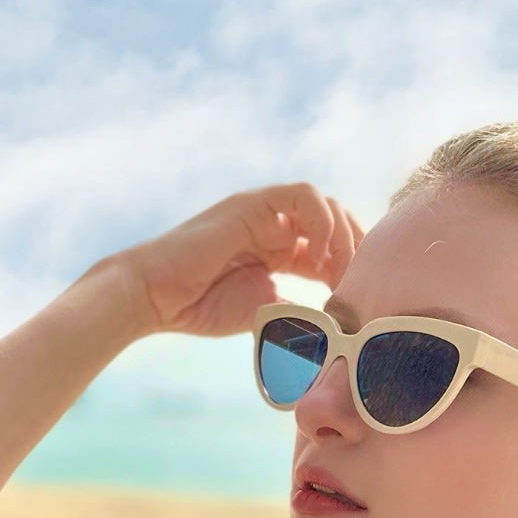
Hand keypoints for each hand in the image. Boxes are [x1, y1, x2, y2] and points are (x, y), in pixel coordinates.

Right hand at [112, 181, 365, 338]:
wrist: (156, 298)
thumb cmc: (199, 307)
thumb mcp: (263, 310)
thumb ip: (298, 308)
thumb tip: (334, 322)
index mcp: (279, 250)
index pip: (331, 248)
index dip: (351, 269)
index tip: (359, 300)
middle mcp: (276, 225)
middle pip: (336, 222)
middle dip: (355, 249)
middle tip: (360, 284)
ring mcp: (265, 211)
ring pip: (325, 205)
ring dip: (342, 236)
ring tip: (340, 273)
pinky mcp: (253, 204)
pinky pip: (303, 195)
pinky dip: (322, 221)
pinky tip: (320, 255)